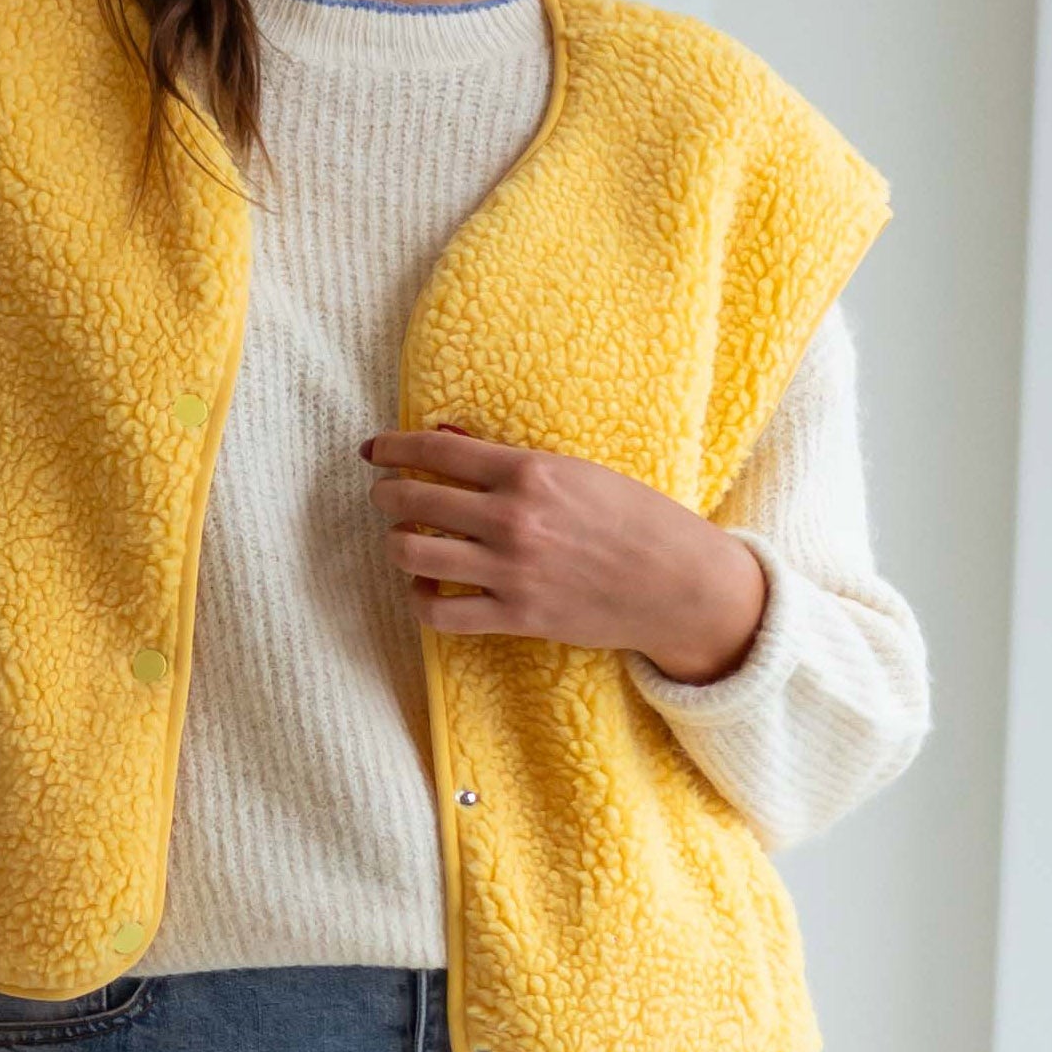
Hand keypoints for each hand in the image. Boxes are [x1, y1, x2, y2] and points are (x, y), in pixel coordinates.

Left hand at [363, 427, 765, 682]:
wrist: (678, 584)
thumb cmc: (636, 520)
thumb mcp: (578, 472)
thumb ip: (510, 460)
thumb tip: (447, 436)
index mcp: (529, 472)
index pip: (436, 450)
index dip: (393, 447)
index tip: (373, 451)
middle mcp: (511, 519)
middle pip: (412, 500)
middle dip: (387, 496)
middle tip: (387, 496)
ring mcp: (509, 570)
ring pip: (411, 553)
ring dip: (397, 544)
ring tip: (405, 540)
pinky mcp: (515, 616)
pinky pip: (437, 611)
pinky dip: (419, 597)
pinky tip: (426, 586)